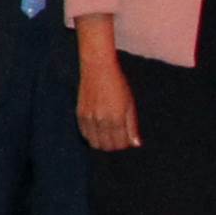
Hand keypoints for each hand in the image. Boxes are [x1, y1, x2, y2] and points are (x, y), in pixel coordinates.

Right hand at [75, 28, 137, 152]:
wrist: (97, 67)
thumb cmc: (117, 84)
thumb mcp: (130, 104)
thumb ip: (132, 126)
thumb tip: (135, 144)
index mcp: (116, 119)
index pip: (120, 145)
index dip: (125, 145)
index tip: (127, 138)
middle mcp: (101, 121)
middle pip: (107, 147)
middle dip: (114, 145)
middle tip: (119, 137)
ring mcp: (89, 118)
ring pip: (94, 143)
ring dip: (102, 143)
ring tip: (108, 134)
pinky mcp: (80, 113)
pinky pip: (84, 134)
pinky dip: (92, 136)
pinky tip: (98, 129)